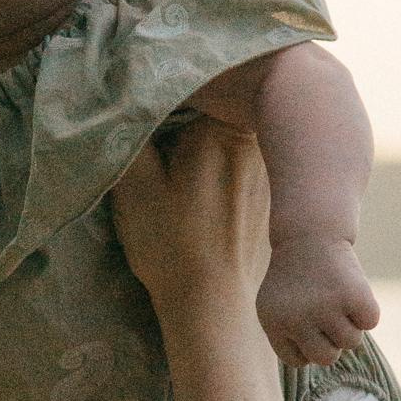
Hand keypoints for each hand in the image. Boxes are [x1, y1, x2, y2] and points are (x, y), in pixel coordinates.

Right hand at [112, 121, 270, 312]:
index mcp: (218, 131)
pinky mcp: (271, 201)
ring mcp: (268, 174)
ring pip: (225, 147)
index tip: (147, 139)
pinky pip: (240, 174)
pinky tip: (205, 211)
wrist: (214, 304)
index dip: (160, 112)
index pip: (187, 96)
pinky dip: (221, 181)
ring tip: (184, 192)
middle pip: (209, 118)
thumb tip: (129, 103)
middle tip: (163, 168)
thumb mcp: (133, 186)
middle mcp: (252, 145)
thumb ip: (130, 134)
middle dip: (183, 134)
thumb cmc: (170, 244)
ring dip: (203, 157)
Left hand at [255, 234, 379, 365]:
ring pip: (351, 342)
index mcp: (274, 323)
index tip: (306, 320)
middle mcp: (297, 318)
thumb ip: (289, 339)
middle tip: (326, 312)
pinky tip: (351, 289)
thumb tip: (313, 362)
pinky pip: (370, 322)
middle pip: (326, 358)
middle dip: (331, 339)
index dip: (307, 343)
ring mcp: (326, 307)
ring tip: (337, 298)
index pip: (298, 360)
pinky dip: (366, 309)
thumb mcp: (277, 307)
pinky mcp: (353, 295)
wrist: (309, 234)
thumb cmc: (295, 277)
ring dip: (350, 323)